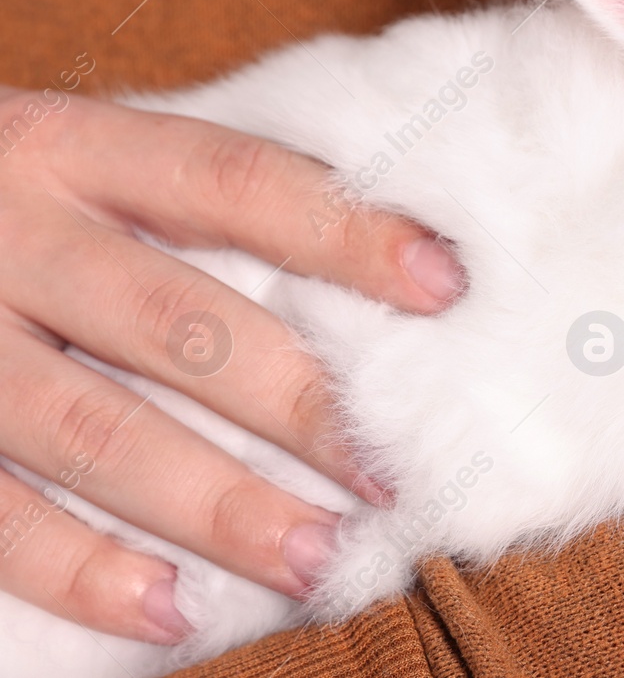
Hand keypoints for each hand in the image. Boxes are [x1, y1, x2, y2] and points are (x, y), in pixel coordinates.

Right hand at [0, 86, 464, 643]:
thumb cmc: (9, 205)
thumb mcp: (79, 165)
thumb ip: (188, 203)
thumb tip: (384, 265)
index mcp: (72, 148)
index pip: (231, 181)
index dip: (342, 231)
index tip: (445, 285)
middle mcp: (10, 232)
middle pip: (177, 322)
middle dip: (299, 403)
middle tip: (393, 473)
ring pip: (97, 430)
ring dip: (219, 506)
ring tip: (318, 557)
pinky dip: (82, 572)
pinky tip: (172, 610)